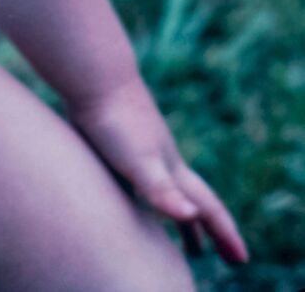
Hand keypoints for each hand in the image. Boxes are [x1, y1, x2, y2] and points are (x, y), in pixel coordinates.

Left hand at [66, 75, 247, 265]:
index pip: (206, 209)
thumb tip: (190, 215)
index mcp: (171, 171)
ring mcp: (141, 148)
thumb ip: (162, 191)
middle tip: (215, 256)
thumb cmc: (116, 122)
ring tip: (180, 224)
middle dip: (204, 229)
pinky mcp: (117, 141)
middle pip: (189, 201)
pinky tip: (136, 192)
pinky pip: (141, 175)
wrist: (94, 76)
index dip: (225, 235)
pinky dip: (148, 191)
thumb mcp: (140, 162)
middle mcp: (162, 160)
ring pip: (167, 187)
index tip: (241, 260)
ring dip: (178, 210)